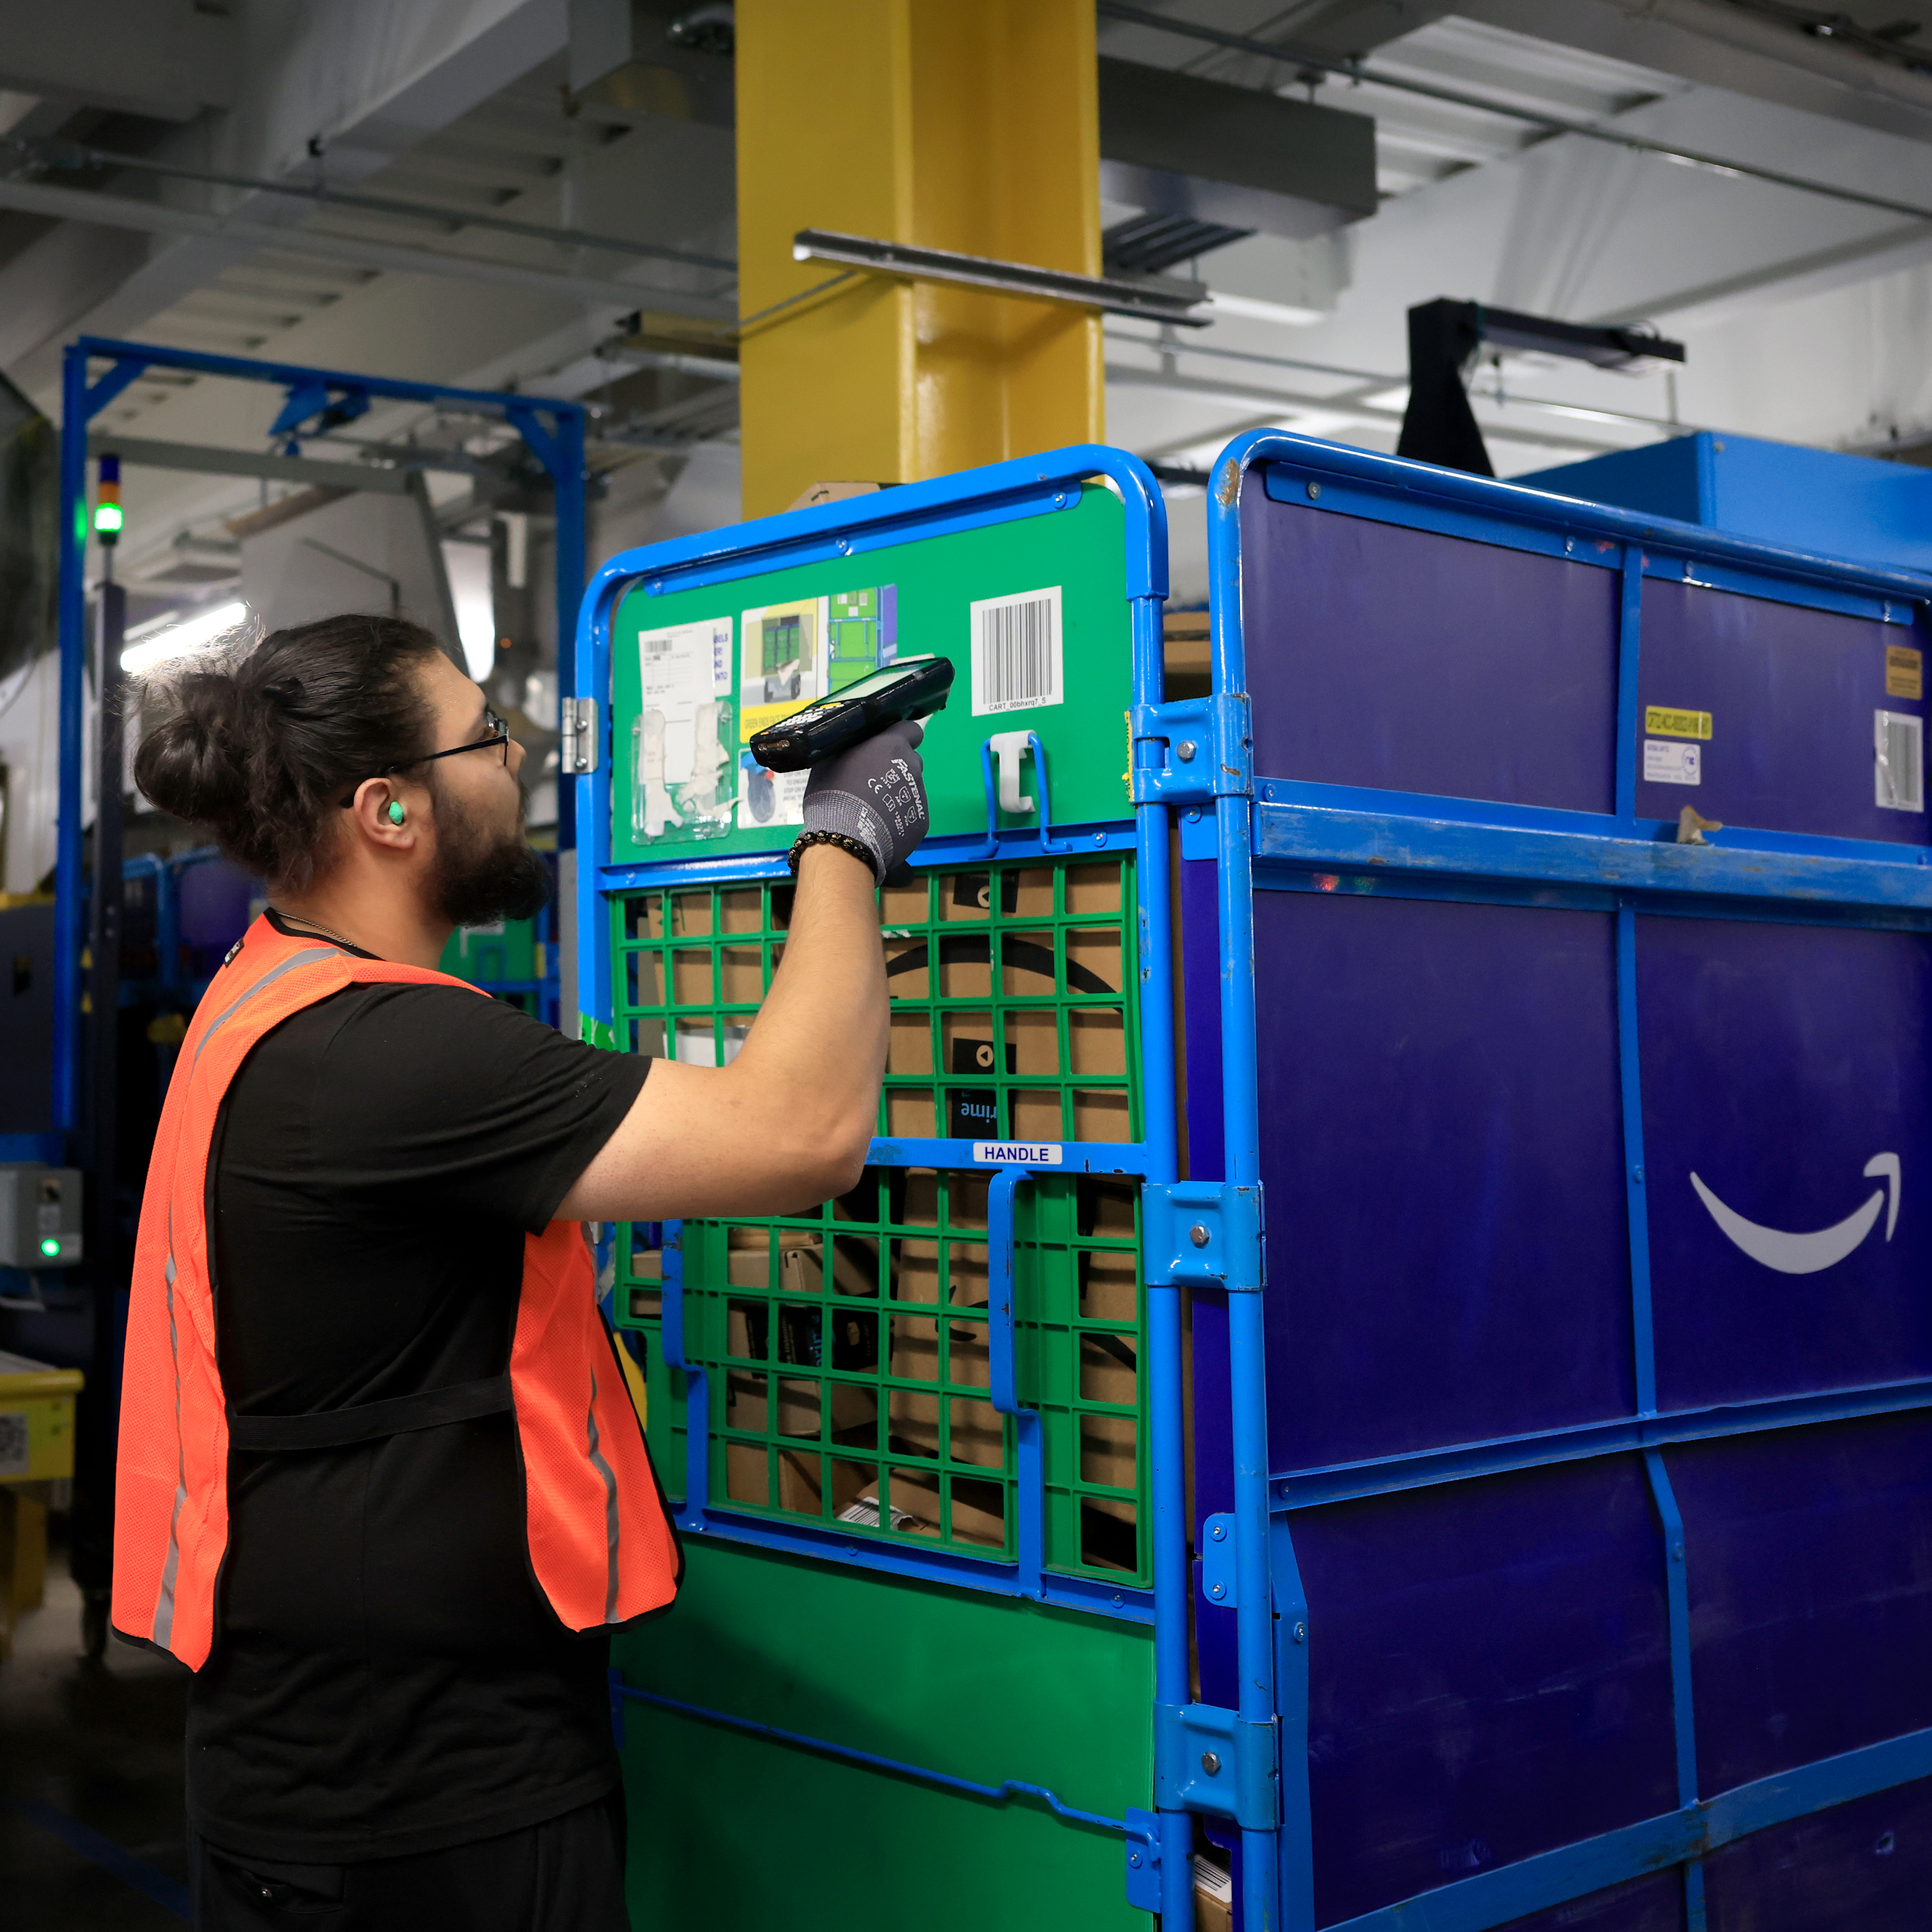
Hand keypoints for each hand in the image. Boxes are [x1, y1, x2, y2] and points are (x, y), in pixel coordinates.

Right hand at [800, 720, 928, 883]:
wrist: (844, 839)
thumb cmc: (833, 794)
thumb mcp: (829, 761)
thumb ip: (848, 748)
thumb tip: (850, 746)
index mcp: (892, 745)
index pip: (911, 730)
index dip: (900, 736)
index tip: (886, 747)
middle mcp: (912, 766)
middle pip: (911, 761)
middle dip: (896, 768)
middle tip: (873, 783)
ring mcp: (920, 795)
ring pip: (911, 788)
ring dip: (897, 793)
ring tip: (874, 811)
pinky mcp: (922, 821)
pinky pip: (911, 814)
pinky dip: (899, 817)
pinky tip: (881, 828)